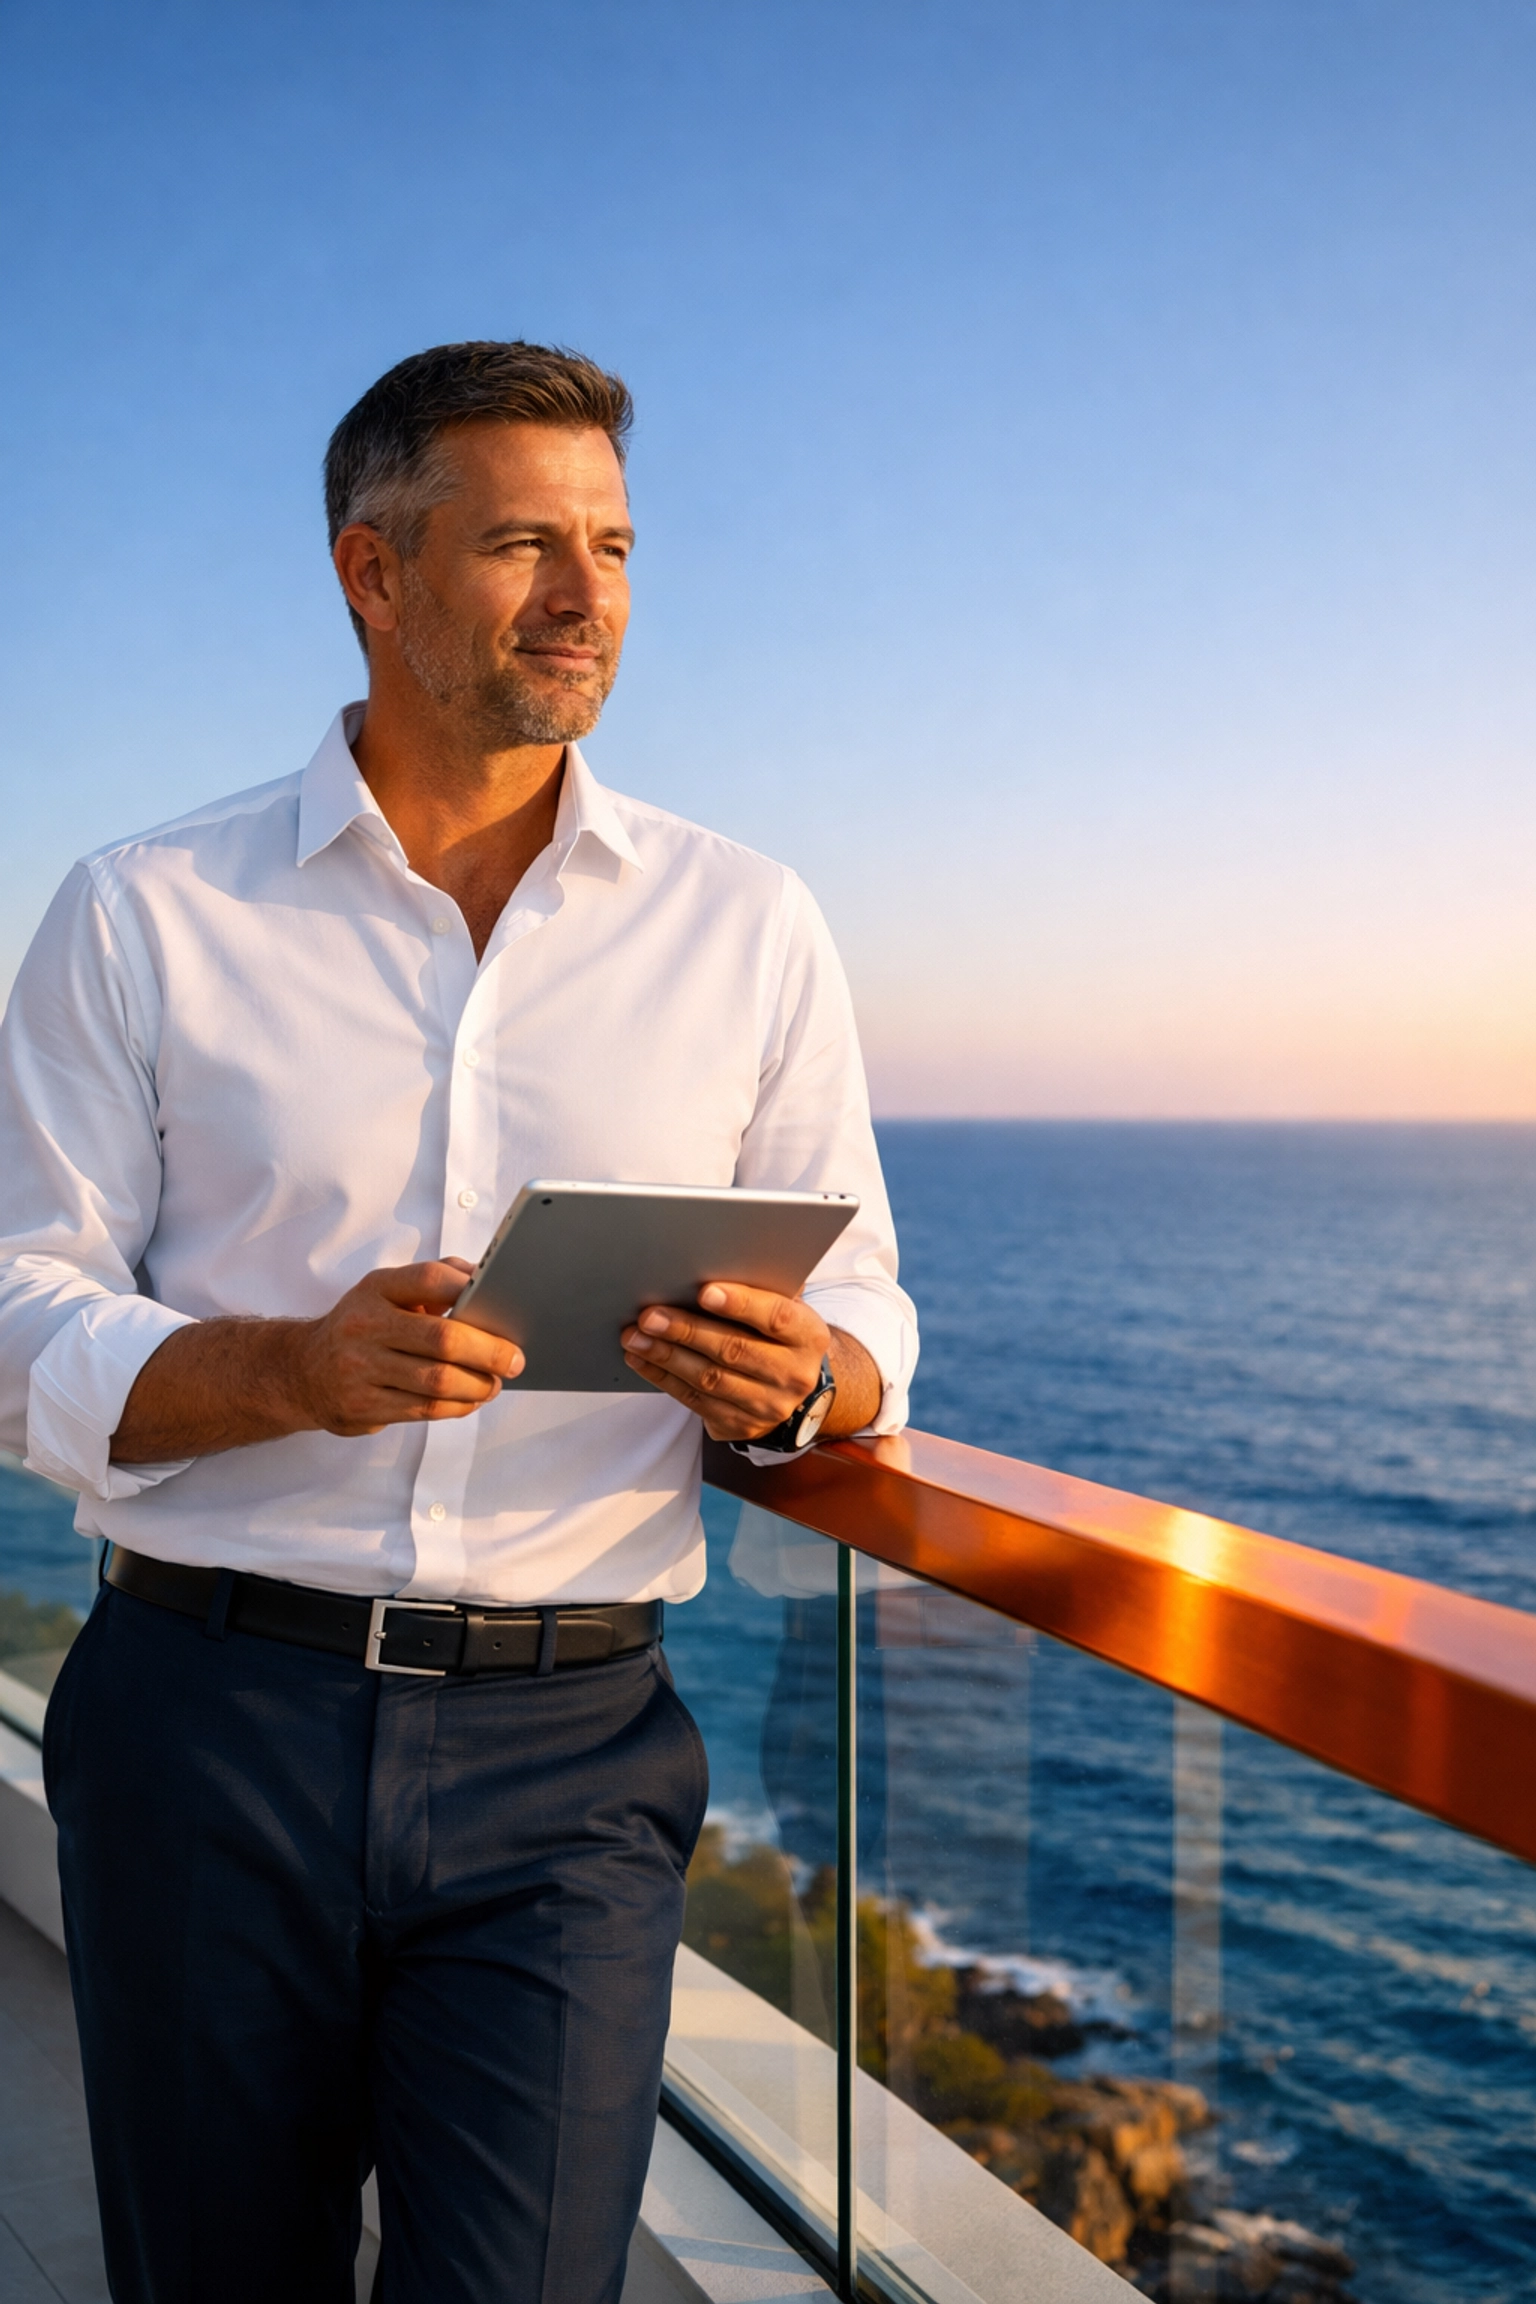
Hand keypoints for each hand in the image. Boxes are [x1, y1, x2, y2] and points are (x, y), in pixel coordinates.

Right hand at [112, 1260, 523, 1461]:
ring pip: (438, 1382)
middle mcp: (364, 1326)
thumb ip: (436, 1279)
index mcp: (375, 1289)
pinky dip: (459, 1406)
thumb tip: (486, 1280)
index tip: (503, 1302)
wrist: (301, 1372)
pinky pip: (425, 1410)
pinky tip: (472, 1399)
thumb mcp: (386, 1291)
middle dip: (490, 1352)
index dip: (469, 1289)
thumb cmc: (363, 1326)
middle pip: (443, 1339)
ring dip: (479, 1386)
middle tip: (515, 1359)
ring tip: (495, 1383)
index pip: (428, 1279)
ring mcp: (360, 1369)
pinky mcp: (361, 1407)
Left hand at [621, 1284, 847, 1444]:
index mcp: (809, 1336)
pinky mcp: (741, 1425)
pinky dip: (663, 1378)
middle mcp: (794, 1375)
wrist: (791, 1385)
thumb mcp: (783, 1306)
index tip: (704, 1291)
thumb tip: (717, 1259)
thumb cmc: (777, 1332)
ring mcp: (768, 1405)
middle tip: (649, 1315)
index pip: (776, 1317)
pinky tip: (642, 1359)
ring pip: (709, 1379)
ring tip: (635, 1336)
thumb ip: (762, 1286)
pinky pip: (695, 1401)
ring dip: (666, 1356)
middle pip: (734, 1350)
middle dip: (686, 1330)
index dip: (741, 1304)